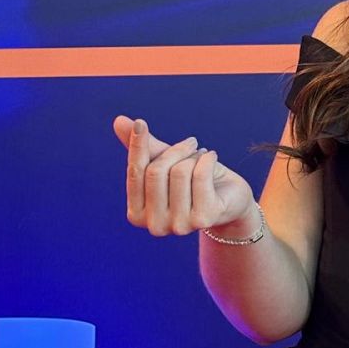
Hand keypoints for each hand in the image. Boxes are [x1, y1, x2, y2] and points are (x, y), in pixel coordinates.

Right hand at [113, 115, 256, 236]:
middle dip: (174, 151)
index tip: (141, 123)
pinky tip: (212, 157)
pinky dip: (207, 159)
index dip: (137, 146)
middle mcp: (154, 225)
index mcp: (137, 214)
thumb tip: (118, 121)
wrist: (230, 198)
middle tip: (191, 144)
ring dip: (193, 157)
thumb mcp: (166, 163)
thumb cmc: (193, 180)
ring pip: (179, 172)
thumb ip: (144, 148)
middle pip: (156, 172)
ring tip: (201, 159)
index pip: (134, 173)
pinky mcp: (203, 219)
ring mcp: (179, 226)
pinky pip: (200, 175)